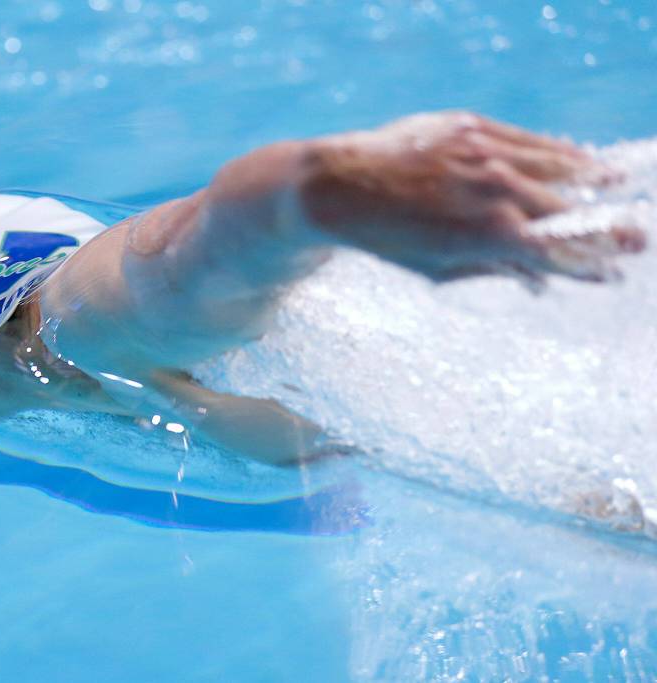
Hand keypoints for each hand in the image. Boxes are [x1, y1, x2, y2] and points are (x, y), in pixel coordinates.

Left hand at [302, 111, 645, 281]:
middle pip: (567, 210)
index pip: (561, 250)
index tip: (613, 271)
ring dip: (590, 178)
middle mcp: (496, 190)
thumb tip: (538, 282)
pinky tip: (575, 155)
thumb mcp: (439, 269)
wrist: (339, 188)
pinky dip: (556, 150)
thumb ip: (494, 270)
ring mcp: (485, 153)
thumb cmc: (386, 239)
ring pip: (555, 165)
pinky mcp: (470, 127)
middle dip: (601, 228)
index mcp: (491, 235)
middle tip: (633, 240)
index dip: (591, 263)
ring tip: (616, 184)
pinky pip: (527, 139)